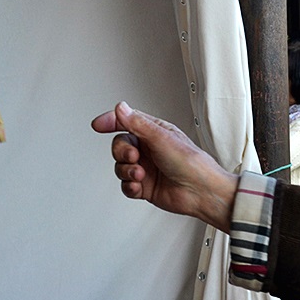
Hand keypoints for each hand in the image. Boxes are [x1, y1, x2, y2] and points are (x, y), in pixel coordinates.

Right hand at [91, 101, 238, 231]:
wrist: (201, 192)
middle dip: (122, 152)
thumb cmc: (191, 162)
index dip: (111, 121)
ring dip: (126, 171)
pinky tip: (139, 186)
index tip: (98, 125)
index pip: (127, 122)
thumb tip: (121, 108)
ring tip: (140, 174)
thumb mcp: (161, 137)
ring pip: (120, 167)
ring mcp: (146, 168)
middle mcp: (149, 149)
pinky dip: (129, 186)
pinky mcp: (145, 186)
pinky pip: (126, 185)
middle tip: (133, 157)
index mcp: (154, 132)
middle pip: (120, 146)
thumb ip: (137, 123)